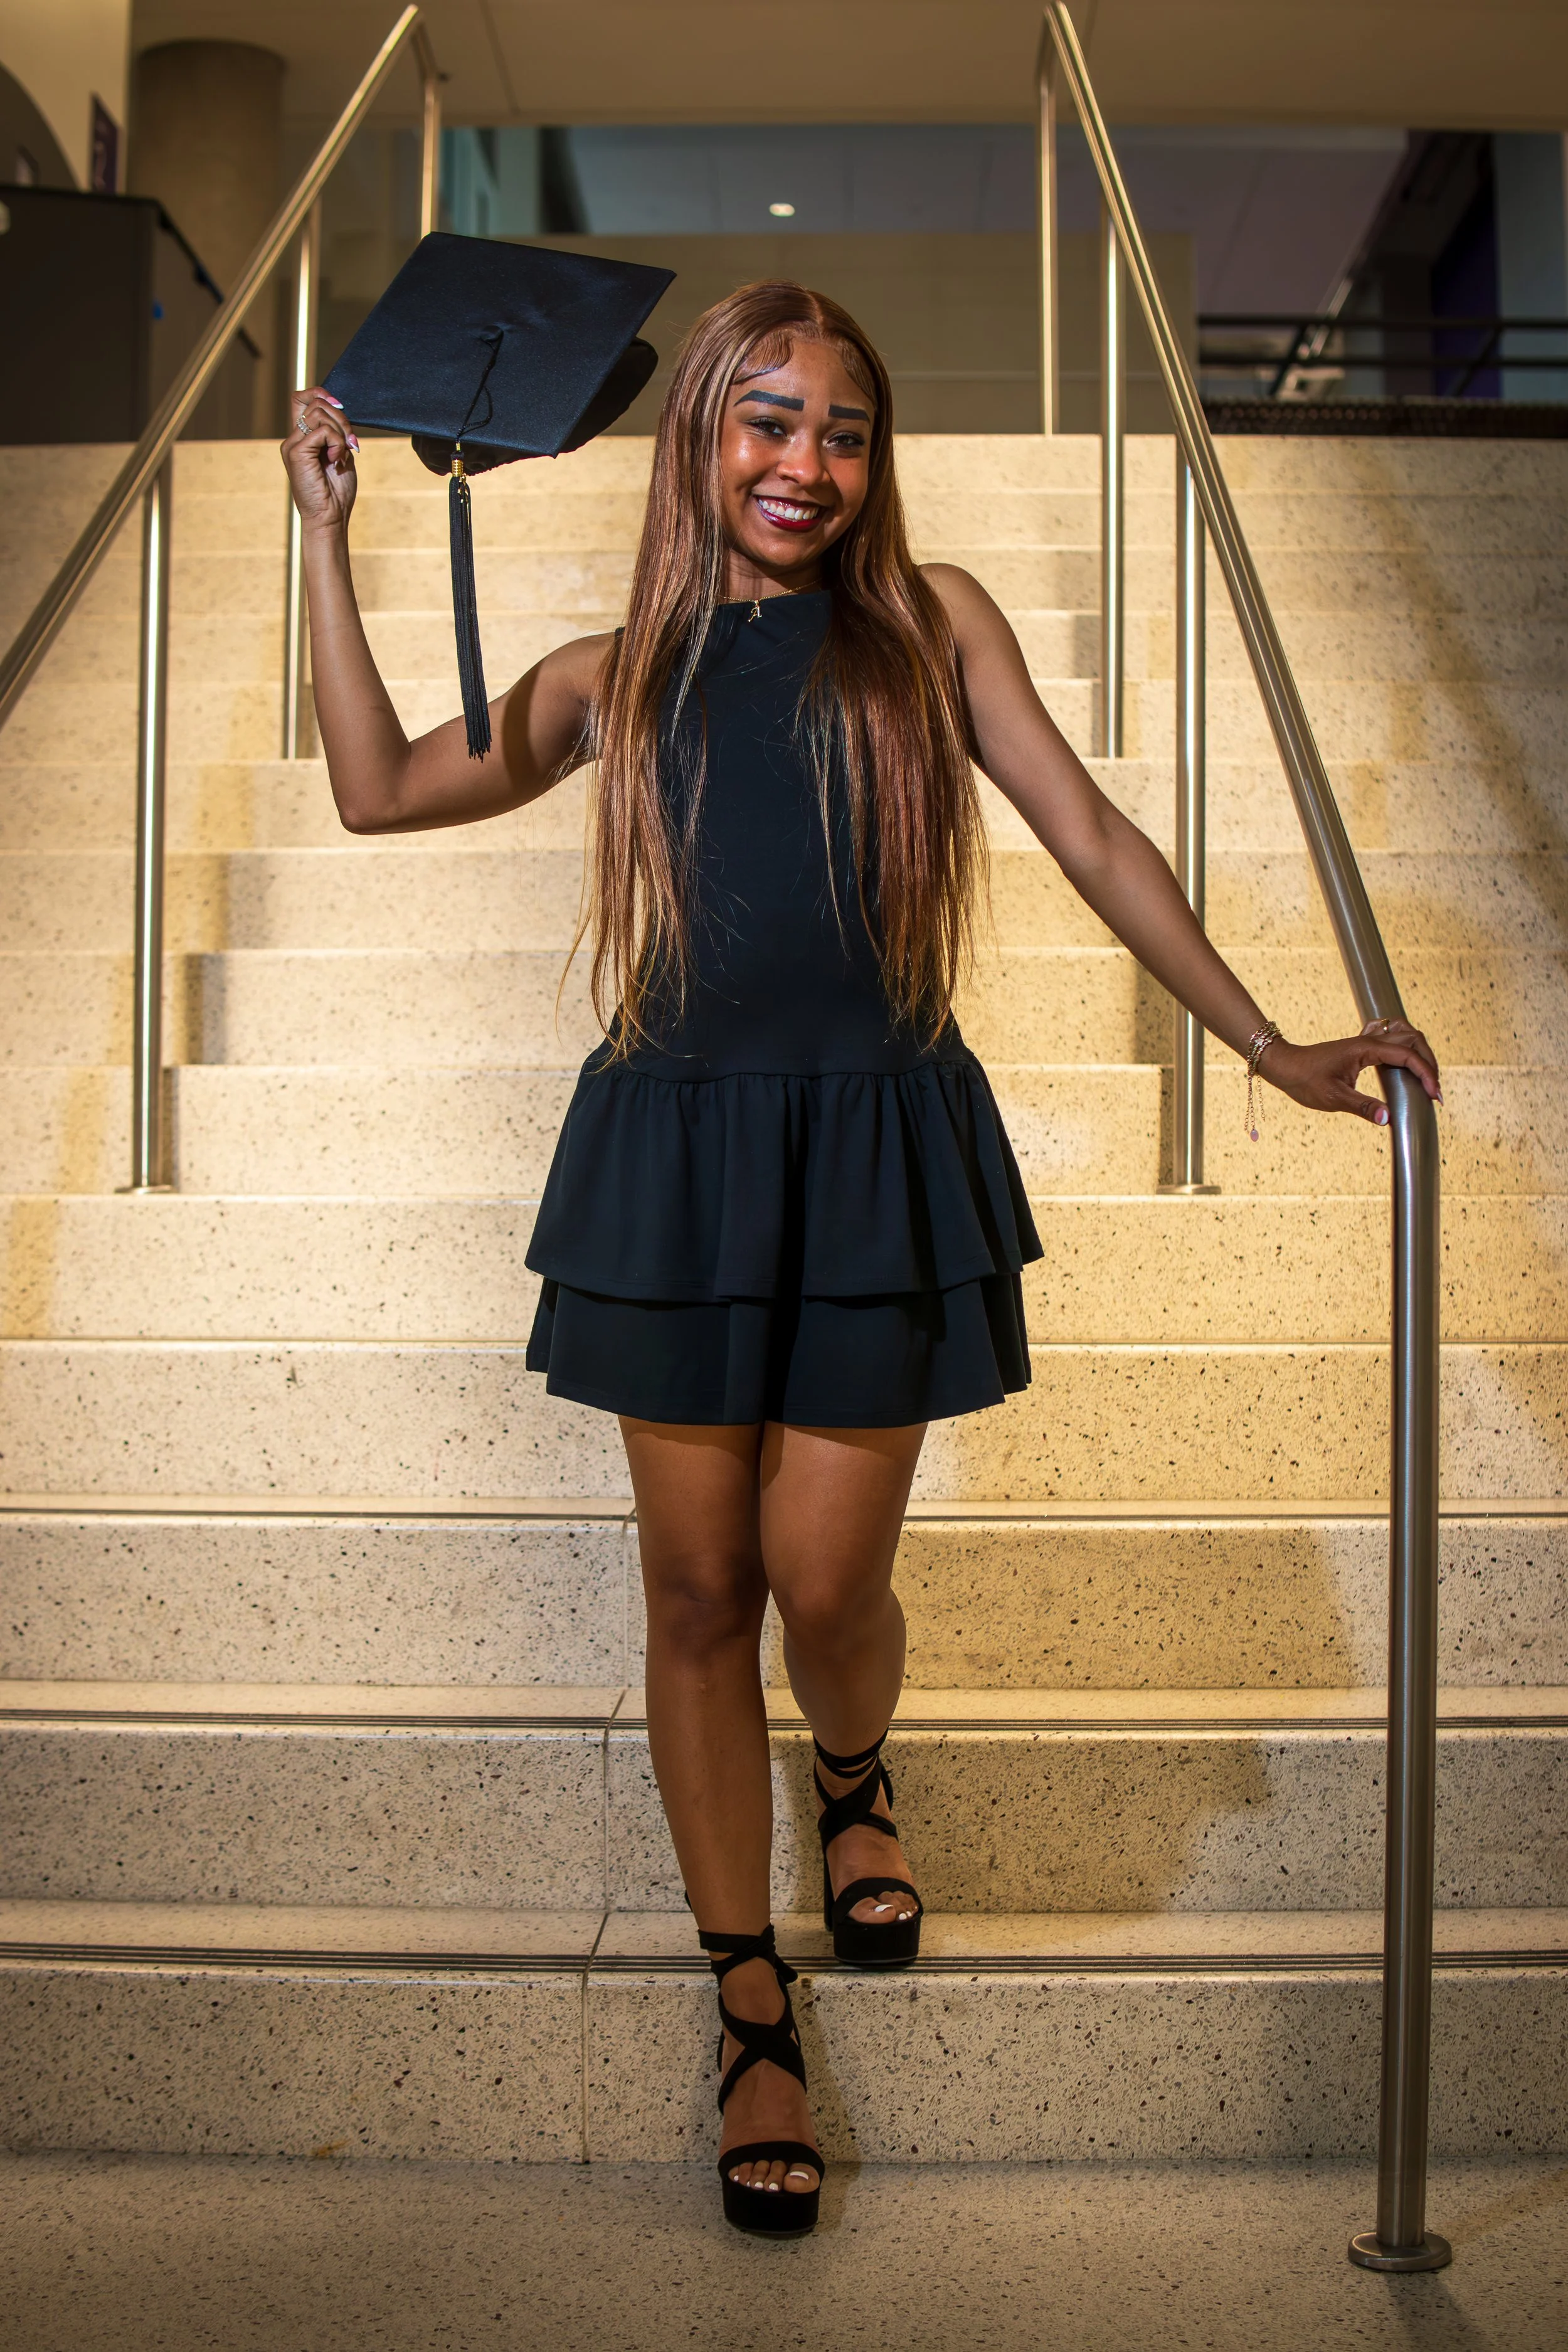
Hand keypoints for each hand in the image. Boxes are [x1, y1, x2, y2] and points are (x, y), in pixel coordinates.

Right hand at [281, 386, 358, 533]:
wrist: (330, 518)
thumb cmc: (337, 492)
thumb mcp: (341, 455)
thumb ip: (338, 434)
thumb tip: (341, 411)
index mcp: (303, 438)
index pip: (302, 399)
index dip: (320, 393)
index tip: (340, 406)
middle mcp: (294, 438)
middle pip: (316, 403)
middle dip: (341, 418)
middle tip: (352, 442)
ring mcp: (292, 444)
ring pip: (319, 414)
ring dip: (340, 431)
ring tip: (343, 454)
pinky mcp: (296, 453)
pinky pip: (321, 431)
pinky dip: (336, 442)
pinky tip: (336, 459)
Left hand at [1257, 1018, 1441, 1126]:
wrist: (1285, 1066)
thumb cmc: (1305, 1080)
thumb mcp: (1333, 1098)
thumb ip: (1362, 1107)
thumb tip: (1388, 1119)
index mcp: (1366, 1049)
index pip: (1407, 1056)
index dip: (1426, 1074)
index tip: (1434, 1096)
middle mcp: (1369, 1041)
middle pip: (1413, 1041)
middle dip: (1430, 1063)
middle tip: (1436, 1091)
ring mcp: (1366, 1042)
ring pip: (1405, 1037)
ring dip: (1420, 1054)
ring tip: (1428, 1079)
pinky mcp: (1362, 1048)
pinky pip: (1392, 1042)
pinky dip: (1407, 1052)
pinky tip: (1408, 1068)